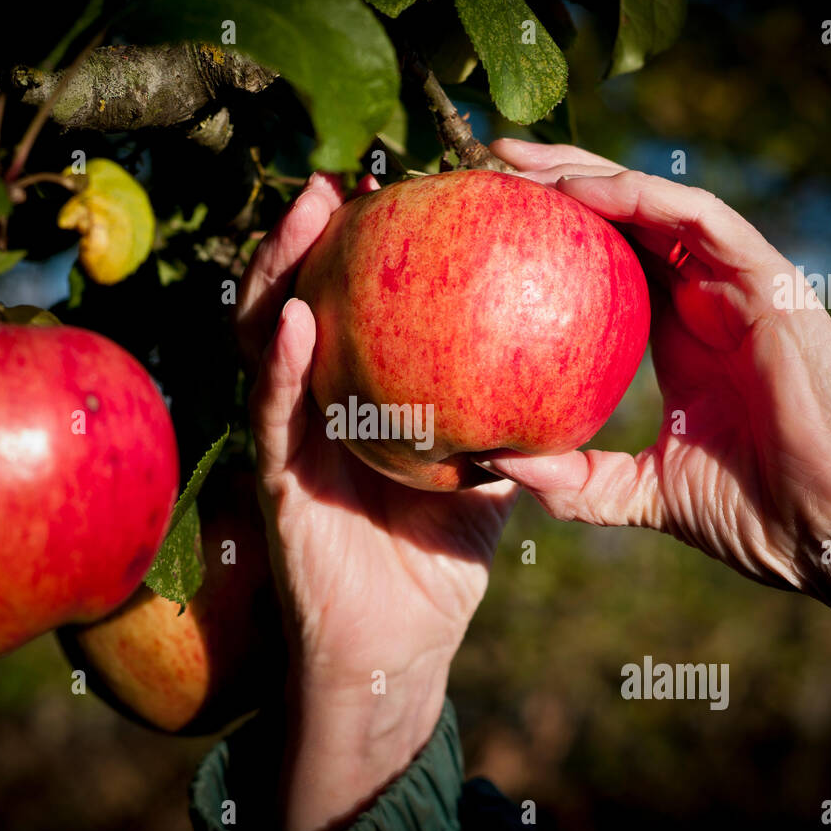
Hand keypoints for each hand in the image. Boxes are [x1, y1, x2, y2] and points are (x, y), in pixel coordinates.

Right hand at [239, 173, 517, 830]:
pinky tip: (293, 320)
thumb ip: (509, 422)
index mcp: (355, 401)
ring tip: (305, 214)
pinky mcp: (274, 489)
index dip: (360, 251)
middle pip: (298, 303)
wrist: (398, 652)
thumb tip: (566, 361)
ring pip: (264, 344)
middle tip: (338, 178)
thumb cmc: (440, 563)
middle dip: (309, 238)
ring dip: (277, 276)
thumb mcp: (487, 477)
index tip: (394, 190)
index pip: (350, 308)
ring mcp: (286, 445)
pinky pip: (272, 420)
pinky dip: (278, 369)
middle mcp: (311, 411)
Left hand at [482, 139, 830, 664]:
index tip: (485, 226)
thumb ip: (574, 480)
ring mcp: (738, 284)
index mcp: (678, 337)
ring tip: (516, 161)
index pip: (605, 268)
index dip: (551, 239)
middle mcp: (705, 299)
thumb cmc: (757, 513)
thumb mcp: (643, 494)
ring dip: (584, 174)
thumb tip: (495, 462)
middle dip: (555, 185)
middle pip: (622, 220)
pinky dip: (638, 196)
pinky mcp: (767, 278)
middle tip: (486, 169)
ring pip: (653, 204)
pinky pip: (697, 218)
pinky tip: (578, 189)